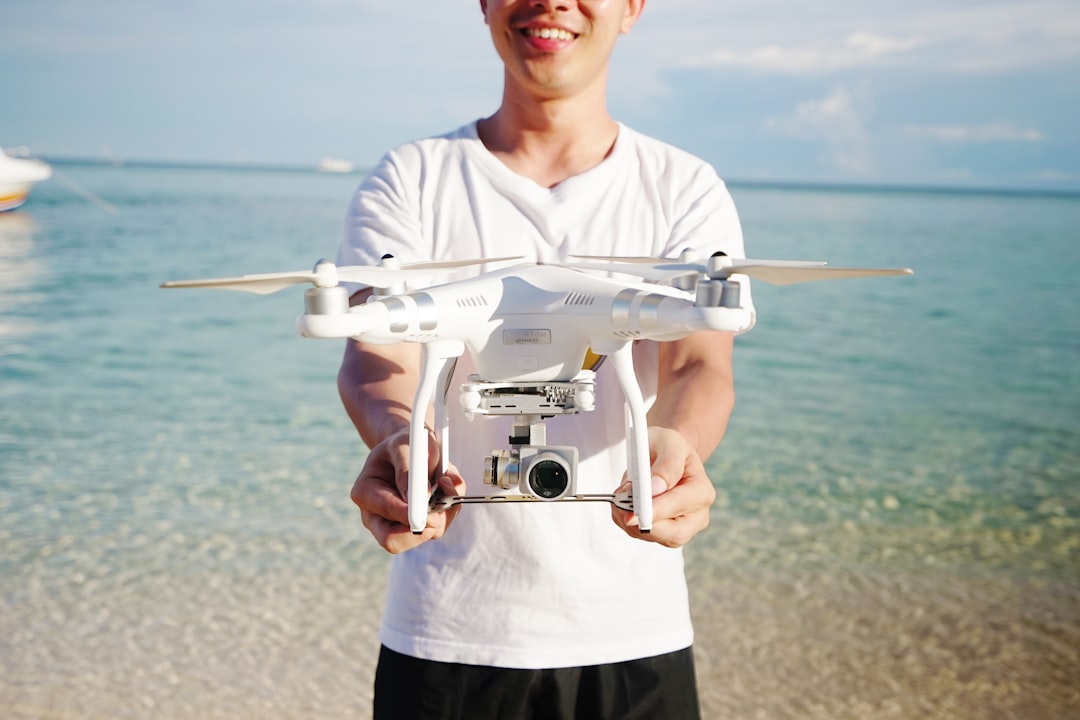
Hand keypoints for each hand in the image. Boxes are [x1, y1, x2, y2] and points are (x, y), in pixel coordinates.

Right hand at [350, 426, 465, 553]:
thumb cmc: (405, 444)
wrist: (411, 448)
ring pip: (422, 537)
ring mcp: (395, 525)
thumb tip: (423, 498)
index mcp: (365, 492)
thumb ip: (410, 469)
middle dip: (422, 529)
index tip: (430, 511)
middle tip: (440, 512)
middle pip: (393, 542)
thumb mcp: (405, 446)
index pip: (386, 511)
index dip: (409, 513)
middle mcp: (376, 515)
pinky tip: (446, 490)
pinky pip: (436, 530)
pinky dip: (448, 512)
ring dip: (442, 514)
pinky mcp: (416, 527)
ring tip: (445, 482)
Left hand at [611, 427, 716, 547]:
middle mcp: (696, 515)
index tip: (635, 507)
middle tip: (619, 503)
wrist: (665, 455)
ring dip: (629, 518)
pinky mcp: (663, 534)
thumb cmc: (669, 448)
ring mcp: (681, 528)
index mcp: (702, 491)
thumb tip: (656, 489)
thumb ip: (667, 464)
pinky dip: (625, 520)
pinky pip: (640, 535)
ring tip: (621, 493)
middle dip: (643, 521)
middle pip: (673, 534)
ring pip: (652, 536)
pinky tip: (624, 501)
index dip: (657, 509)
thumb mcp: (670, 443)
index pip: (681, 506)